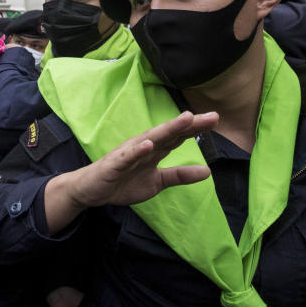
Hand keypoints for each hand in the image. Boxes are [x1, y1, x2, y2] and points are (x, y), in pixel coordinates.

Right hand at [67, 111, 216, 208]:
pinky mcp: (113, 165)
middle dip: (188, 124)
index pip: (177, 136)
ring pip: (150, 139)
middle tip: (211, 116)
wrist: (90, 190)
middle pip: (168, 133)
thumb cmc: (122, 181)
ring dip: (167, 129)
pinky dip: (137, 150)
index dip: (195, 128)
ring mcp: (127, 154)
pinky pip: (126, 157)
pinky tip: (148, 145)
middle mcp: (142, 147)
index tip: (215, 118)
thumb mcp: (157, 182)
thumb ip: (179, 175)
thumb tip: (207, 171)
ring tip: (185, 119)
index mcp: (154, 150)